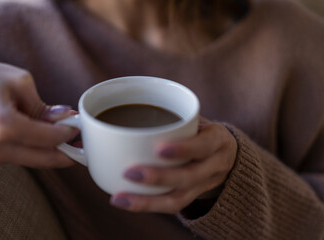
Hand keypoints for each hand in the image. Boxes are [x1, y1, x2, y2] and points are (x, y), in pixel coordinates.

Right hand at [0, 59, 76, 167]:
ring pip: (37, 161)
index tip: (80, 126)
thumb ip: (44, 107)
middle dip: (68, 151)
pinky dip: (42, 151)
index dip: (69, 133)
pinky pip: (26, 157)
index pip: (48, 138)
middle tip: (83, 142)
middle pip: (45, 158)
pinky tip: (51, 139)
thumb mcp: (19, 83)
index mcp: (2, 126)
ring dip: (56, 152)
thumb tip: (67, 119)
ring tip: (70, 138)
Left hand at [110, 118, 237, 212]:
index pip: (204, 145)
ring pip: (179, 199)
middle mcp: (215, 165)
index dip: (184, 149)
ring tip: (120, 198)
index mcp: (217, 139)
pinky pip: (172, 205)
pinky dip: (148, 205)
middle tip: (129, 172)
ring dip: (147, 201)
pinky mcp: (194, 197)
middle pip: (189, 177)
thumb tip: (122, 109)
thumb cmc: (203, 132)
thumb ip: (173, 116)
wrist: (229, 155)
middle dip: (159, 177)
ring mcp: (205, 185)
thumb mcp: (199, 120)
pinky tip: (126, 202)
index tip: (158, 148)